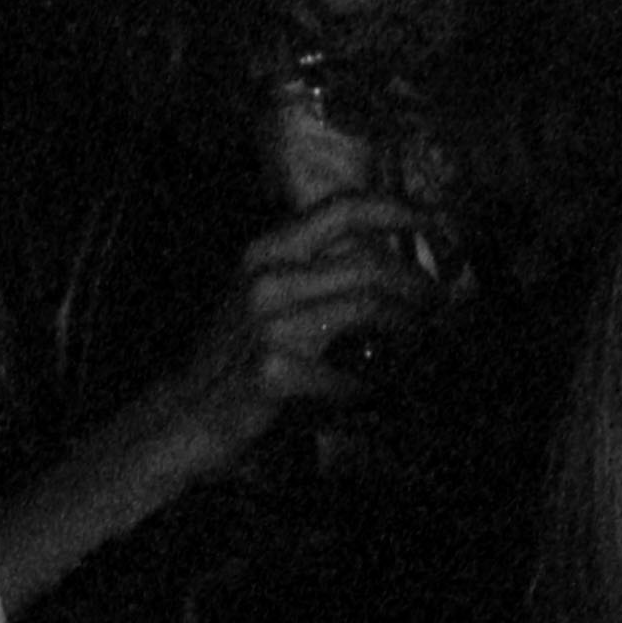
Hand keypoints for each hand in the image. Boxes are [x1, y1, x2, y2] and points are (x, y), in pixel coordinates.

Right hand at [114, 196, 451, 495]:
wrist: (182, 413)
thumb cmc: (231, 357)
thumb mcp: (261, 296)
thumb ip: (313, 271)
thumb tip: (384, 263)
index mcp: (267, 249)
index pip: (344, 208)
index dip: (399, 210)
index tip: (436, 223)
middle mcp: (267, 276)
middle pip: (369, 262)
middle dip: (416, 282)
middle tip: (439, 301)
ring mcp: (269, 324)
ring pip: (366, 307)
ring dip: (406, 326)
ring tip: (422, 339)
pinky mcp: (274, 372)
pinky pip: (345, 374)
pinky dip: (369, 384)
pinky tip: (377, 390)